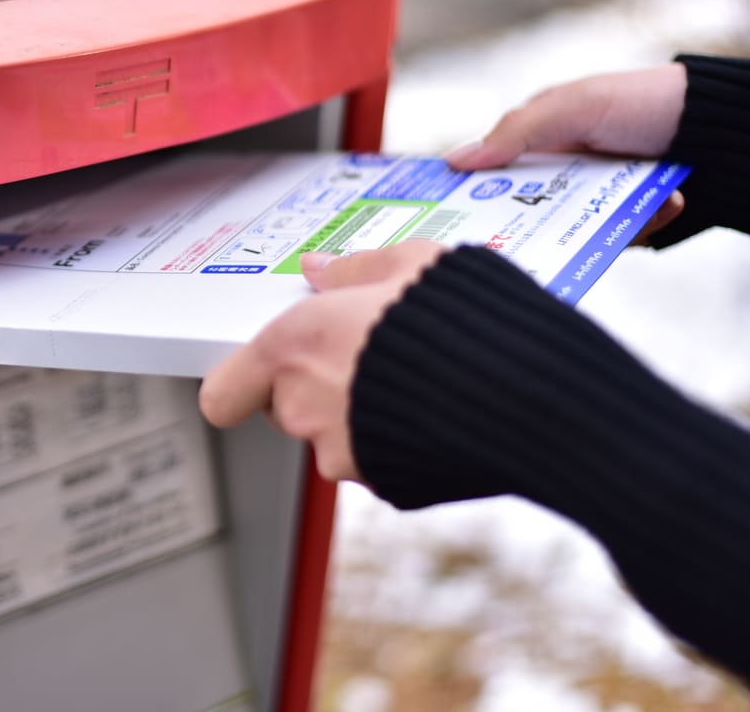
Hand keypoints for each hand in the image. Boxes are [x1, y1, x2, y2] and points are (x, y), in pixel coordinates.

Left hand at [199, 241, 445, 481]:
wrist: (527, 393)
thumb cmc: (466, 323)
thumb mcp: (411, 265)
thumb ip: (355, 271)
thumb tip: (322, 270)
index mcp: (293, 346)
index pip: (222, 392)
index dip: (238, 384)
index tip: (260, 370)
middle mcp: (304, 406)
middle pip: (281, 409)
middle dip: (311, 389)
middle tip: (360, 360)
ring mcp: (341, 453)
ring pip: (330, 438)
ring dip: (356, 417)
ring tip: (412, 381)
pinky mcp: (384, 484)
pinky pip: (374, 462)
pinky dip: (394, 443)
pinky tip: (434, 411)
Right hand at [445, 63, 687, 239]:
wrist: (718, 121)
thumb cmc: (640, 100)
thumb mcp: (572, 106)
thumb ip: (515, 131)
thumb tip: (454, 160)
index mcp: (538, 140)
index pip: (491, 173)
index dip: (470, 194)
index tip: (452, 218)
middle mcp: (562, 171)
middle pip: (525, 211)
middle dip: (530, 223)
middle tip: (540, 228)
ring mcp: (595, 196)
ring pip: (572, 230)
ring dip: (597, 225)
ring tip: (627, 208)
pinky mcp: (627, 217)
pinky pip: (617, 237)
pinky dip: (640, 225)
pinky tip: (664, 203)